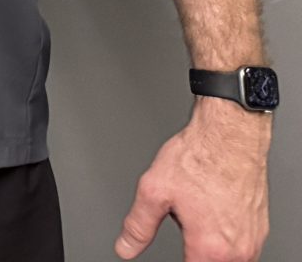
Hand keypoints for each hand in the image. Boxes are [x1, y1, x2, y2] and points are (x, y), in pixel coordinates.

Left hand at [115, 100, 269, 260]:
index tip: (177, 252)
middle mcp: (238, 251)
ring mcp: (253, 240)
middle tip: (184, 224)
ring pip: (227, 259)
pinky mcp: (259, 228)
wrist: (230, 136)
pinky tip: (211, 210)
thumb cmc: (198, 158)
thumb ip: (138, 226)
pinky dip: (225, 237)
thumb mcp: (154, 191)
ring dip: (210, 247)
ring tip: (197, 214)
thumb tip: (125, 248)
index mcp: (209, 248)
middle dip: (193, 254)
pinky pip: (241, 246)